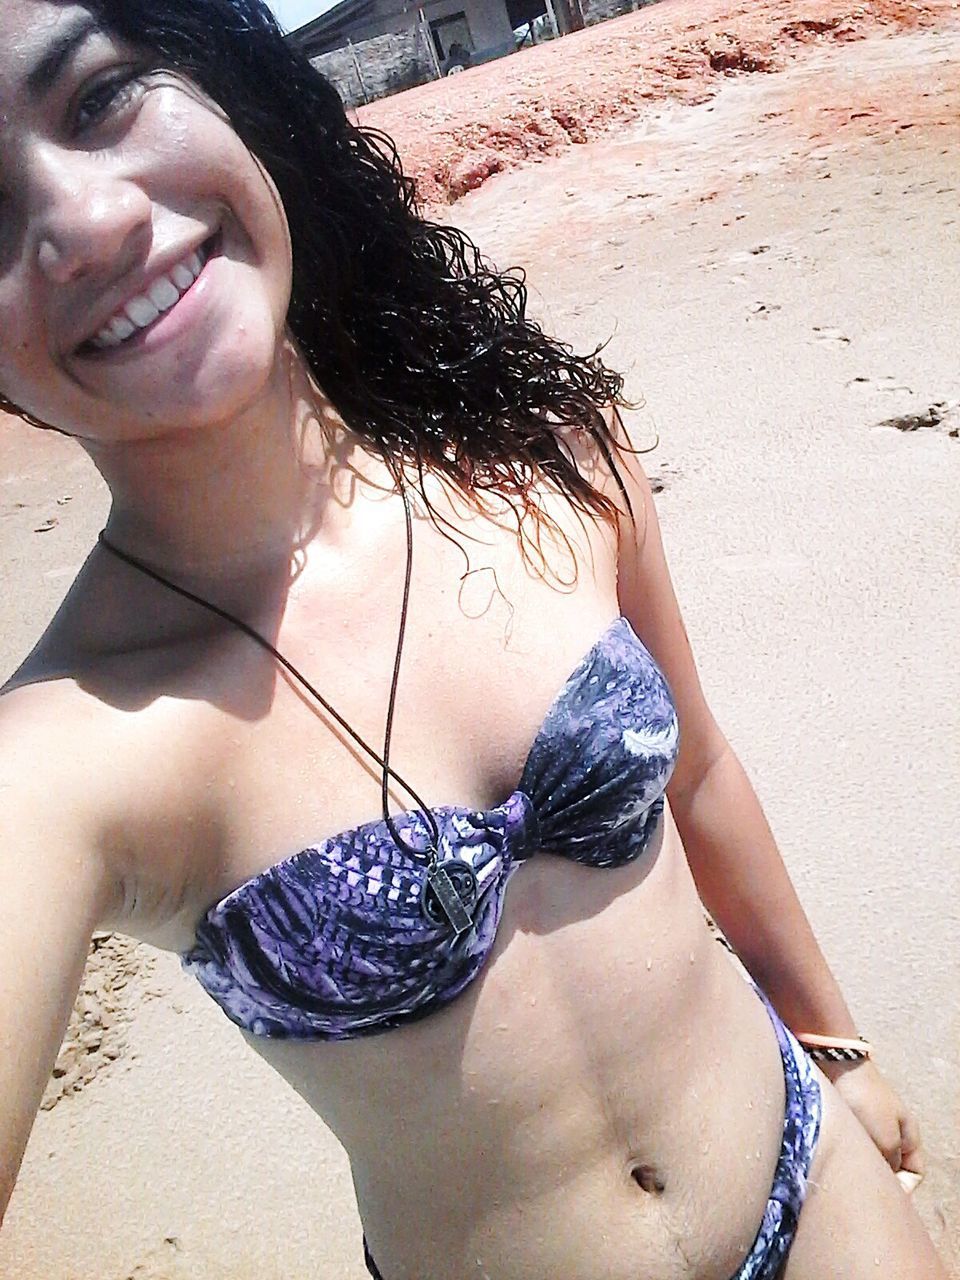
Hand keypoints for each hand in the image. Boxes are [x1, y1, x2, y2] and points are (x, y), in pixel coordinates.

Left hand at [822, 1058, 923, 1185]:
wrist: (837, 1065)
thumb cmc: (866, 1102)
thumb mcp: (886, 1140)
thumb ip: (891, 1165)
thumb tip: (885, 1179)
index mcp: (909, 1136)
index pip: (915, 1173)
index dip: (904, 1187)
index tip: (884, 1192)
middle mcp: (892, 1131)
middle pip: (891, 1166)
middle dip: (878, 1177)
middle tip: (861, 1183)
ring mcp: (870, 1124)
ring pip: (870, 1156)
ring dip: (859, 1164)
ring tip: (846, 1169)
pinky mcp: (850, 1118)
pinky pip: (853, 1144)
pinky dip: (846, 1152)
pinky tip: (836, 1155)